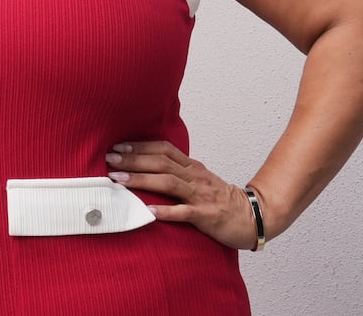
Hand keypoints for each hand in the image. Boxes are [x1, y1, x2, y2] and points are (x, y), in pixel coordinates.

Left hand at [105, 140, 261, 249]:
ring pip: (168, 183)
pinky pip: (184, 212)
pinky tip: (148, 211)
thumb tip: (147, 167)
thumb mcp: (199, 179)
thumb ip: (177, 172)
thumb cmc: (221, 199)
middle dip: (132, 160)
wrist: (253, 216)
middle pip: (160, 163)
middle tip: (109, 160)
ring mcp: (200, 195)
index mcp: (192, 167)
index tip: (117, 146)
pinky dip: (166, 211)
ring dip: (141, 180)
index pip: (163, 149)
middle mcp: (195, 177)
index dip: (139, 146)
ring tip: (118, 181)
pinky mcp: (206, 215)